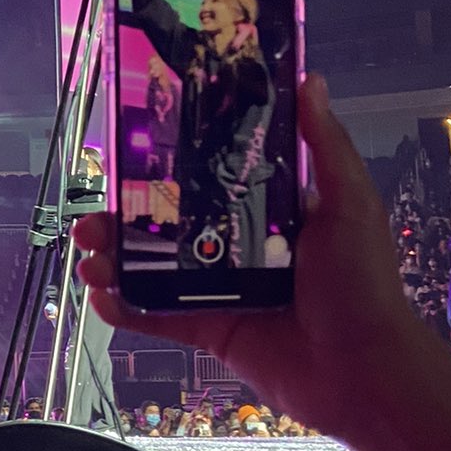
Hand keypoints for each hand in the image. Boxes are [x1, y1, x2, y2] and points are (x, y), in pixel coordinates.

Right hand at [77, 75, 422, 441]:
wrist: (362, 372)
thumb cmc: (361, 284)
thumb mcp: (349, 204)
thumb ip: (326, 145)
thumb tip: (311, 79)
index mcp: (273, 210)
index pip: (213, 179)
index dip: (171, 167)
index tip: (133, 152)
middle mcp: (243, 245)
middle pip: (172, 223)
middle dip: (128, 218)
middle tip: (94, 214)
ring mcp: (224, 289)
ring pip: (157, 268)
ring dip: (117, 259)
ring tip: (88, 254)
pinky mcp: (212, 329)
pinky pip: (161, 316)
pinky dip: (127, 308)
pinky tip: (100, 296)